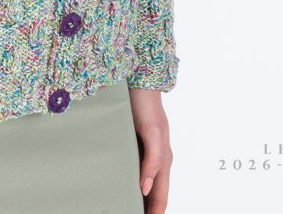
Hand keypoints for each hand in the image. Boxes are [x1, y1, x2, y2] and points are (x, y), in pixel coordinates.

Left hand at [127, 87, 172, 212]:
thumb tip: (146, 189)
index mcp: (164, 160)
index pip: (161, 197)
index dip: (155, 213)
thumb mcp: (152, 133)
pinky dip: (130, 182)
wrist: (138, 82)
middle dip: (147, 209)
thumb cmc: (147, 105)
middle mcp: (157, 159)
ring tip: (124, 207)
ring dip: (139, 198)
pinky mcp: (135, 143)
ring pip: (144, 184)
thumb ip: (152, 161)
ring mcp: (147, 152)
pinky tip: (118, 184)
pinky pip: (135, 169)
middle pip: (154, 194)